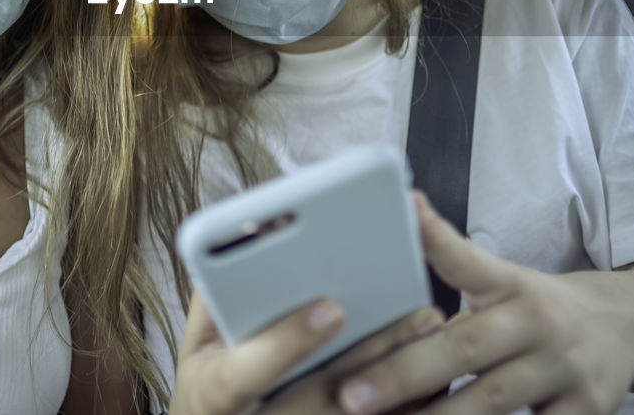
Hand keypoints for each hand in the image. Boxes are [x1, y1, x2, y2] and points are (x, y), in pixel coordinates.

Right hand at [169, 291, 444, 414]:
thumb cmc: (210, 382)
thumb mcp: (197, 340)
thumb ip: (215, 293)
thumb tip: (251, 236)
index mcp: (210, 393)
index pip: (243, 375)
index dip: (287, 343)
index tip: (332, 307)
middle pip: (321, 400)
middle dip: (373, 353)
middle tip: (421, 312)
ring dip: (402, 375)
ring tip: (433, 325)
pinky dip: (406, 401)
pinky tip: (436, 369)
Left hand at [335, 193, 633, 414]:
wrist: (630, 327)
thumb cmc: (540, 312)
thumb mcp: (504, 285)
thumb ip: (452, 278)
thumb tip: (386, 262)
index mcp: (511, 284)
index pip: (468, 258)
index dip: (435, 236)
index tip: (406, 211)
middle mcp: (538, 321)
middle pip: (465, 346)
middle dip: (404, 373)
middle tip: (352, 395)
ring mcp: (564, 368)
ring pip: (493, 399)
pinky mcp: (586, 409)